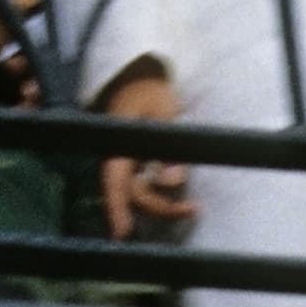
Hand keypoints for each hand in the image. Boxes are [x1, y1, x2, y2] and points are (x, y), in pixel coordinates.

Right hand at [93, 63, 197, 241]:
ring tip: (192, 207)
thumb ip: (168, 146)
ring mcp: (127, 160)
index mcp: (117, 143)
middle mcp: (119, 156)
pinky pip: (147, 184)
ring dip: (163, 203)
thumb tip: (172, 179)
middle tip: (191, 210)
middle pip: (133, 193)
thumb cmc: (150, 89)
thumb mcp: (163, 111)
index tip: (120, 233)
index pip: (114, 180)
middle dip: (160, 207)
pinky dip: (162, 194)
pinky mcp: (138, 161)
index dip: (115, 207)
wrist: (141, 73)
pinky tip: (180, 200)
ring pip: (141, 192)